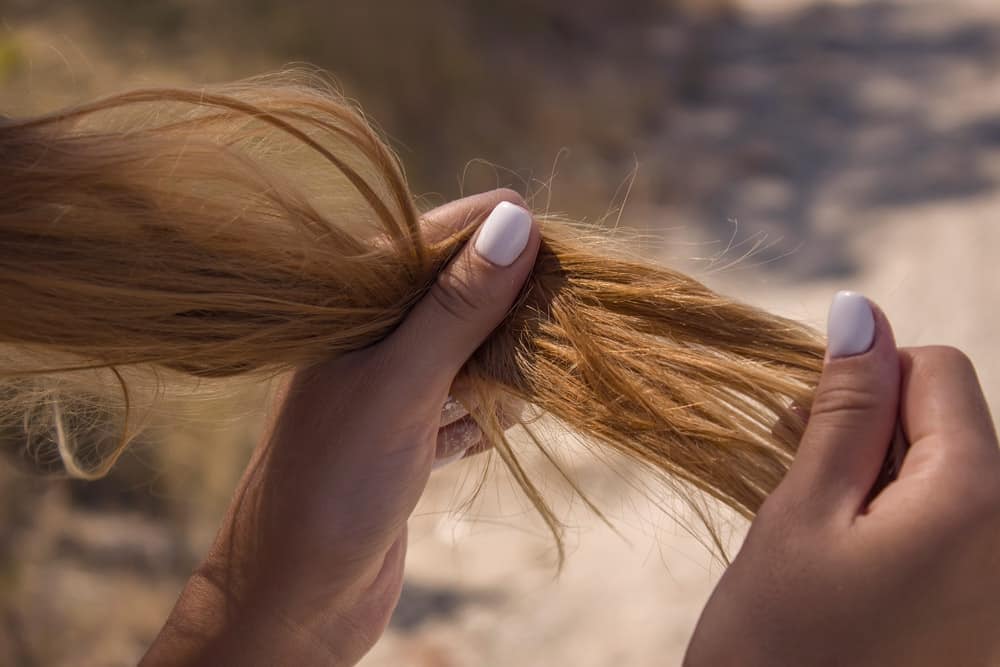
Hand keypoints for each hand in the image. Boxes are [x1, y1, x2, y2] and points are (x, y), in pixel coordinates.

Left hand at [142, 189, 539, 664]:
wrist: (295, 599)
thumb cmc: (334, 482)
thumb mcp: (401, 383)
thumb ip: (457, 306)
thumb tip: (516, 219)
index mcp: (351, 308)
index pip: (435, 240)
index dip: (497, 236)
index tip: (560, 247)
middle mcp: (367, 341)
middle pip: (457, 297)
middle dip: (509, 306)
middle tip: (559, 319)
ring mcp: (385, 391)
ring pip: (463, 354)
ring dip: (502, 365)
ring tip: (534, 379)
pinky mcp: (403, 439)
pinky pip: (459, 408)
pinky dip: (484, 415)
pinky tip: (499, 427)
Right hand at [686, 292, 999, 665]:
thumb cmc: (780, 646)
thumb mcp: (800, 515)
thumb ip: (843, 410)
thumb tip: (861, 312)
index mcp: (977, 500)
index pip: (939, 372)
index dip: (866, 380)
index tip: (806, 426)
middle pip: (950, 427)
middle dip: (870, 434)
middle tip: (796, 479)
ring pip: (947, 480)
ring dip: (876, 482)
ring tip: (814, 531)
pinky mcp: (982, 617)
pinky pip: (952, 535)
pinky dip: (895, 528)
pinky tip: (845, 566)